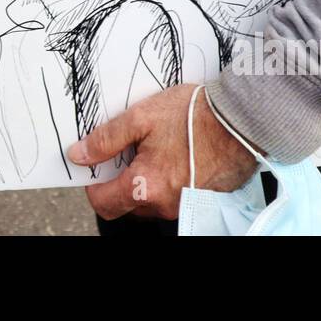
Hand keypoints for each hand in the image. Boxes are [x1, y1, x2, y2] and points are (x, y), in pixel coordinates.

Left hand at [69, 83, 258, 220]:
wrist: (241, 119)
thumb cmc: (195, 115)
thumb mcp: (142, 117)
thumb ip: (106, 139)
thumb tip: (79, 154)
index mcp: (145, 186)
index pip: (104, 203)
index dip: (93, 186)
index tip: (94, 166)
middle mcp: (164, 203)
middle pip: (127, 205)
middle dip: (119, 182)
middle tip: (124, 152)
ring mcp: (184, 203)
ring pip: (150, 201)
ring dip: (143, 181)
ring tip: (151, 148)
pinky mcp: (201, 197)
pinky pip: (172, 196)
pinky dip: (166, 180)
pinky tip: (172, 153)